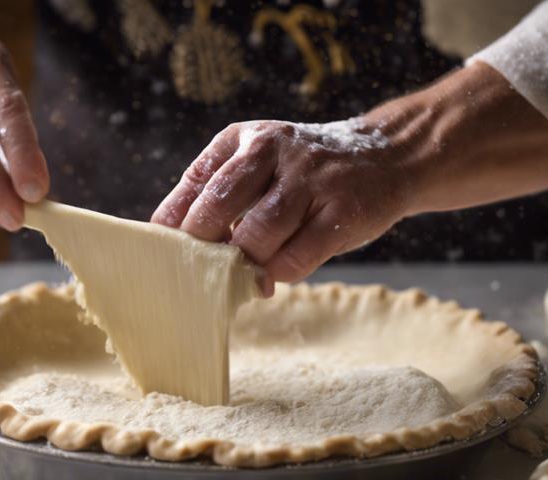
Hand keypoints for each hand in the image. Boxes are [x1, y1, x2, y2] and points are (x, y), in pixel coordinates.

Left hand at [152, 119, 408, 294]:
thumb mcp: (263, 161)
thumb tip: (182, 250)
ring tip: (242, 273)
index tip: (160, 251)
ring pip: (256, 234)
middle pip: (219, 203)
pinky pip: (296, 257)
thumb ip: (225, 194)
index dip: (173, 221)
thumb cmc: (309, 173)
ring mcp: (310, 179)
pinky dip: (278, 274)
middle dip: (202, 245)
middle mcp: (275, 150)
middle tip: (198, 270)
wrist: (387, 156)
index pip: (194, 180)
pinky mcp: (342, 212)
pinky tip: (275, 275)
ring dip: (243, 262)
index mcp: (245, 138)